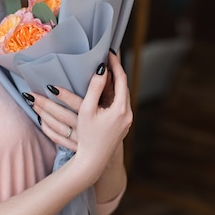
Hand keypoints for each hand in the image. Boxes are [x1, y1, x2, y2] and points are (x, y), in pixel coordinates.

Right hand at [32, 52, 131, 171]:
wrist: (93, 161)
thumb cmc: (87, 136)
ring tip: (106, 70)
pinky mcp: (123, 125)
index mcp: (121, 109)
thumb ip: (95, 88)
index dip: (115, 64)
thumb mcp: (87, 110)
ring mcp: (127, 121)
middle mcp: (128, 114)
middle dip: (116, 71)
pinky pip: (120, 103)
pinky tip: (106, 89)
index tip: (109, 53)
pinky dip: (114, 93)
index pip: (121, 79)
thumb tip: (102, 70)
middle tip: (107, 58)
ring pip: (123, 95)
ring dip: (115, 82)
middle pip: (124, 86)